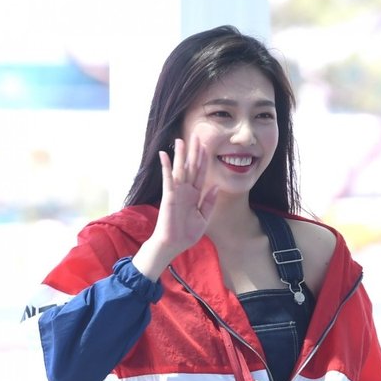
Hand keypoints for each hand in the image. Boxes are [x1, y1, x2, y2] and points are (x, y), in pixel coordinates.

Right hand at [133, 136, 218, 280]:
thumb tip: (216, 186)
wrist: (173, 245)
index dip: (204, 160)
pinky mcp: (169, 196)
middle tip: (196, 135)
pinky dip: (166, 166)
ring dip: (180, 154)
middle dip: (194, 152)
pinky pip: (168, 179)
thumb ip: (209, 202)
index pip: (201, 173)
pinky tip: (164, 154)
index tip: (207, 146)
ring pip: (180, 169)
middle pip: (191, 167)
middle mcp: (186, 190)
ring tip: (180, 140)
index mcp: (195, 195)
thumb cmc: (186, 234)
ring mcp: (177, 192)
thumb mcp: (204, 218)